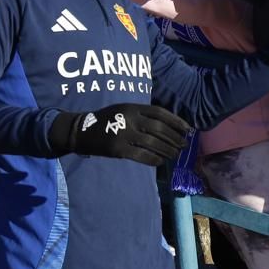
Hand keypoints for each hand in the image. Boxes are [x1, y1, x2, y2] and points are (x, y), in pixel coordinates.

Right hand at [47, 103, 191, 165]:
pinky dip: (154, 160)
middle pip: (160, 129)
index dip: (176, 121)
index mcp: (131, 107)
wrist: (81, 131)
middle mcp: (129, 119)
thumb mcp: (123, 110)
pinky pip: (143, 156)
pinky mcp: (118, 149)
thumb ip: (143, 115)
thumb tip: (170, 127)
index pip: (160, 113)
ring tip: (174, 154)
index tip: (187, 130)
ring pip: (154, 144)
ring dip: (168, 151)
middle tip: (183, 145)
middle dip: (175, 138)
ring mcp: (123, 134)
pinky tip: (160, 161)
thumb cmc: (106, 120)